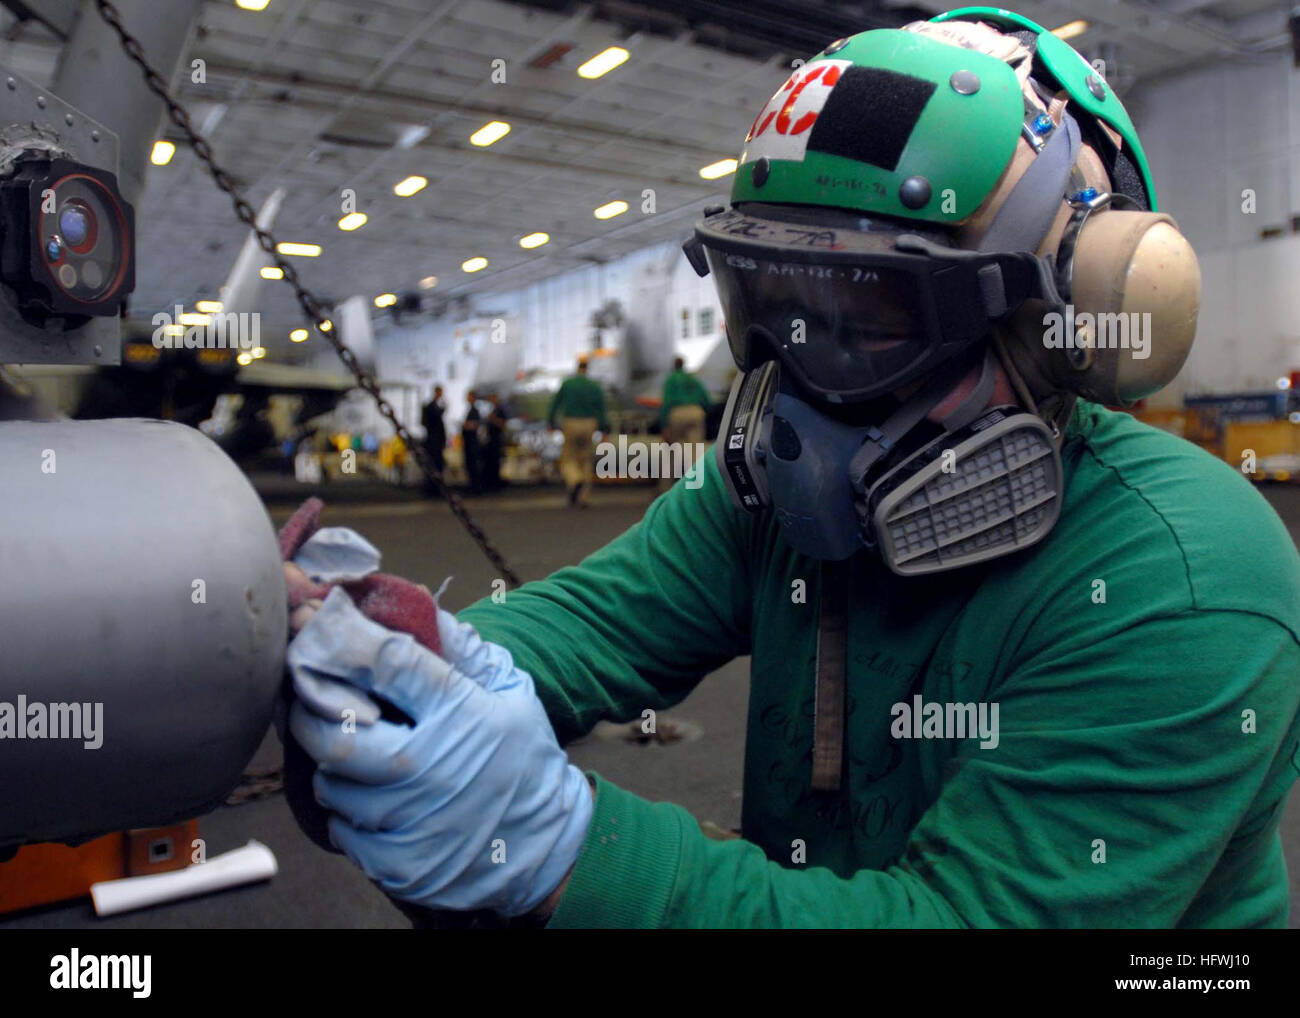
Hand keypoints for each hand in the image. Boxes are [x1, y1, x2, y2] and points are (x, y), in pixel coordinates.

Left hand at [286, 588, 592, 916]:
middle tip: (310, 699)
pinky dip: (350, 813)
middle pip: (335, 733)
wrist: (547, 846)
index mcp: (460, 712)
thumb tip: (414, 602)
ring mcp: (411, 820)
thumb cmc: (524, 758)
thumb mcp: (509, 692)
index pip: (385, 663)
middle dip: (310, 712)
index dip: (343, 639)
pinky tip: (374, 802)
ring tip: (356, 755)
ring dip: (333, 766)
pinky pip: (342, 831)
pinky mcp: (397, 864)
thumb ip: (461, 648)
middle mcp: (429, 767)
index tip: (318, 627)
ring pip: (331, 784)